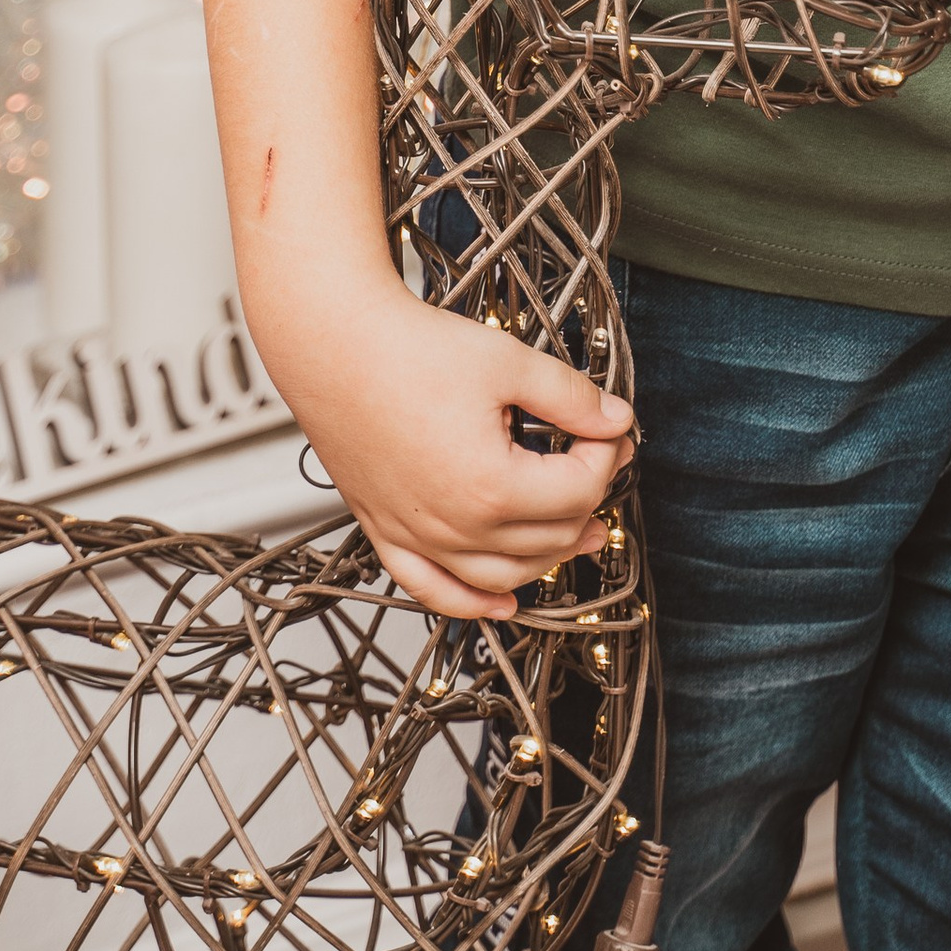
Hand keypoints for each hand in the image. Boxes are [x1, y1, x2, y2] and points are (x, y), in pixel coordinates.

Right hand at [266, 279, 635, 619]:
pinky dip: (473, 605)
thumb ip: (571, 398)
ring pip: (502, 577)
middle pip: (549, 537)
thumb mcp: (509, 362)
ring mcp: (418, 537)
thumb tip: (616, 419)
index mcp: (491, 487)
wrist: (333, 345)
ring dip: (549, 559)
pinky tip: (502, 605)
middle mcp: (454, 526)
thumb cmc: (410, 350)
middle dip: (588, 500)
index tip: (610, 426)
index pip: (578, 490)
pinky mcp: (386, 532)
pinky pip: (434, 590)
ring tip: (580, 532)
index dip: (606, 454)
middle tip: (601, 460)